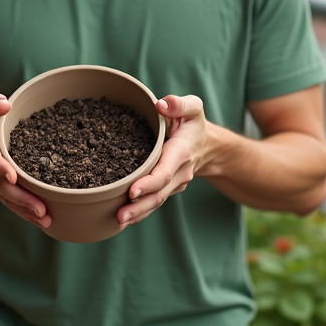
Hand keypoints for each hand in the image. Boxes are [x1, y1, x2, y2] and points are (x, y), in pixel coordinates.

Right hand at [0, 93, 50, 228]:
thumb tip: (4, 105)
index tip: (12, 176)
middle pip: (1, 185)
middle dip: (20, 198)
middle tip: (41, 208)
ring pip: (6, 197)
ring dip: (25, 209)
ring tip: (45, 218)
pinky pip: (9, 202)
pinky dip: (24, 212)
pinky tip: (41, 219)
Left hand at [118, 95, 209, 227]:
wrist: (207, 146)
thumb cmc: (194, 124)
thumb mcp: (193, 108)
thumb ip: (179, 104)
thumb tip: (161, 104)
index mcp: (181, 153)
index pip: (165, 172)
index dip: (149, 183)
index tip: (133, 191)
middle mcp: (179, 173)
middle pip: (158, 194)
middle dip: (140, 206)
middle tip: (120, 215)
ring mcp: (174, 184)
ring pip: (156, 202)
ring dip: (138, 214)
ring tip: (118, 221)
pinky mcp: (167, 189)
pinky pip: (154, 203)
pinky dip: (140, 213)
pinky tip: (123, 220)